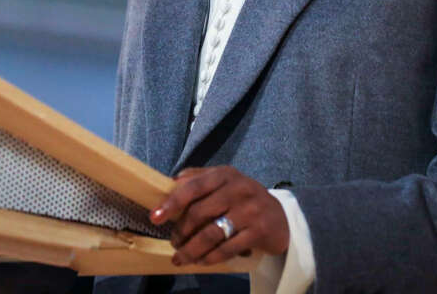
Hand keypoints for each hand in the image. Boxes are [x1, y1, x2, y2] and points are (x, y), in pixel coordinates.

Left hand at [149, 165, 289, 266]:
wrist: (281, 218)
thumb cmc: (244, 199)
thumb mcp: (224, 182)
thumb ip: (199, 178)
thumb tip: (171, 181)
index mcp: (225, 174)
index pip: (194, 186)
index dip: (172, 202)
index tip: (155, 217)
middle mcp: (238, 189)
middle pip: (199, 212)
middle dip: (181, 232)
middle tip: (174, 243)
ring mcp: (250, 211)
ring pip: (211, 233)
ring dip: (191, 249)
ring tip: (181, 258)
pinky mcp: (259, 232)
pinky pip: (227, 248)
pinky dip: (209, 257)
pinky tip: (201, 261)